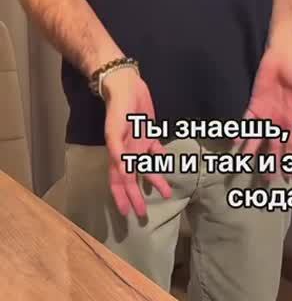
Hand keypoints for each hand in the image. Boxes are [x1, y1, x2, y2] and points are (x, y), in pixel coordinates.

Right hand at [103, 69, 171, 216]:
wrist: (127, 87)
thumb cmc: (118, 109)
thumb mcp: (115, 130)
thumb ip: (117, 151)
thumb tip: (123, 172)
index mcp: (117, 155)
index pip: (118, 182)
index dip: (121, 197)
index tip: (126, 213)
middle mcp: (128, 153)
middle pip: (131, 180)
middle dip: (136, 196)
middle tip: (143, 213)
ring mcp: (139, 144)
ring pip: (146, 169)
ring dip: (154, 181)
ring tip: (166, 193)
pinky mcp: (149, 134)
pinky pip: (155, 152)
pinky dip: (160, 160)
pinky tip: (167, 167)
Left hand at [239, 45, 291, 166]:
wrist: (283, 56)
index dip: (291, 160)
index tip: (289, 176)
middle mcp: (279, 121)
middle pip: (275, 147)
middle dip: (272, 163)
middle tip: (268, 179)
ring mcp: (266, 114)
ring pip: (258, 138)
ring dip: (253, 151)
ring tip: (245, 164)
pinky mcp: (255, 105)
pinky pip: (247, 121)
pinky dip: (241, 131)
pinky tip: (236, 142)